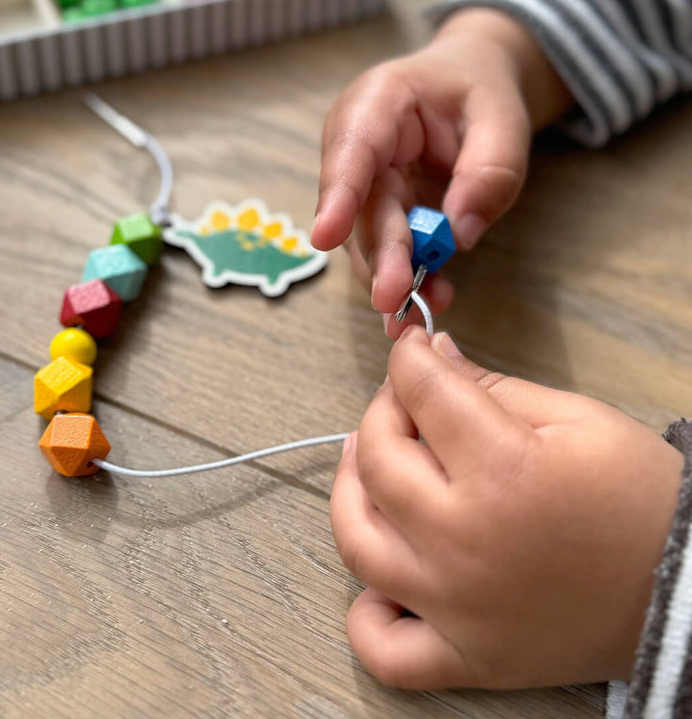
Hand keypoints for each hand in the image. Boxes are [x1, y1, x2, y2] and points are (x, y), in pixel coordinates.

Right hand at [312, 9, 572, 337]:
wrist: (467, 88)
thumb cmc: (478, 92)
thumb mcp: (501, 118)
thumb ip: (490, 170)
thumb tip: (460, 234)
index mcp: (377, 104)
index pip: (351, 151)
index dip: (337, 196)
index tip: (324, 238)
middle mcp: (358, 150)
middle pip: (362, 211)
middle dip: (380, 258)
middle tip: (393, 298)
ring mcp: (366, 186)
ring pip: (370, 241)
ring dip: (393, 278)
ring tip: (419, 312)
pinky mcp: (380, 215)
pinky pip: (390, 252)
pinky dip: (410, 278)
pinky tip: (429, 298)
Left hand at [330, 327, 682, 687]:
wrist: (684, 586)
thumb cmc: (640, 498)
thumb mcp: (575, 419)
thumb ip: (491, 387)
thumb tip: (433, 356)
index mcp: (504, 473)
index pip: (423, 393)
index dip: (409, 358)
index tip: (412, 350)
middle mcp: (466, 544)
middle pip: (378, 459)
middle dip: (380, 412)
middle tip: (400, 402)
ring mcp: (456, 608)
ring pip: (358, 543)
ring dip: (349, 491)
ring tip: (365, 463)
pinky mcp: (465, 657)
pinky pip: (383, 649)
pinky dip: (368, 615)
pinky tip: (384, 578)